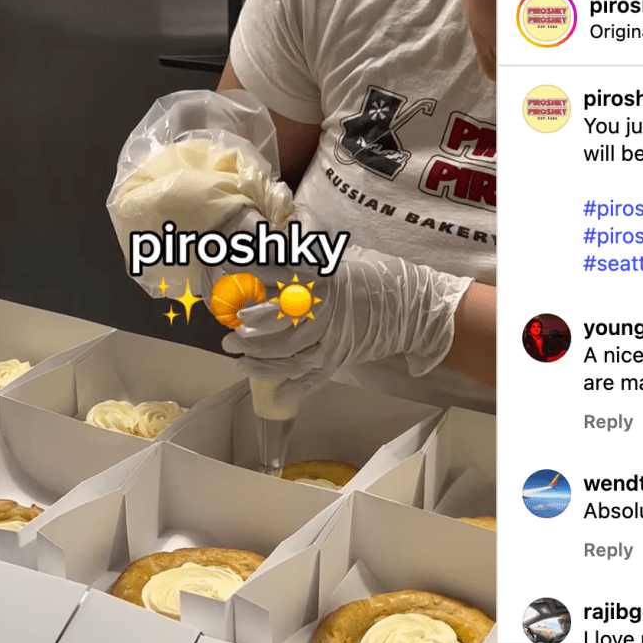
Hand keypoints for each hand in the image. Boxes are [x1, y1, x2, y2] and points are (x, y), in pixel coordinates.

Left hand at [221, 248, 472, 404]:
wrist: (414, 304)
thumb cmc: (377, 275)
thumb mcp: (341, 258)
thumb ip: (307, 257)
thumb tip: (269, 247)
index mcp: (324, 278)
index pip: (279, 281)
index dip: (253, 286)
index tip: (230, 290)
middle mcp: (326, 308)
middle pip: (280, 325)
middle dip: (251, 333)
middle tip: (229, 337)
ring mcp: (335, 336)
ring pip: (292, 353)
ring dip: (263, 360)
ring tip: (240, 361)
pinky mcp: (343, 355)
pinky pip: (317, 375)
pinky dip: (298, 388)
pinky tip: (278, 395)